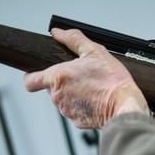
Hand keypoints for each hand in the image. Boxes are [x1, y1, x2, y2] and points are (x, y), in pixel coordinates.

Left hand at [24, 28, 148, 128]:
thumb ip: (73, 39)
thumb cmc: (112, 81)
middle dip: (62, 83)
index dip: (32, 76)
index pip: (30, 81)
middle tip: (81, 77)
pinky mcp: (77, 122)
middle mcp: (58, 96)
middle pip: (51, 88)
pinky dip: (83, 107)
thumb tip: (58, 33)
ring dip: (73, 94)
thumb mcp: (94, 51)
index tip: (38, 74)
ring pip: (63, 100)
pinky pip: (75, 112)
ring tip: (92, 88)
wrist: (125, 106)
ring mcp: (67, 111)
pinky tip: (96, 100)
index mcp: (57, 78)